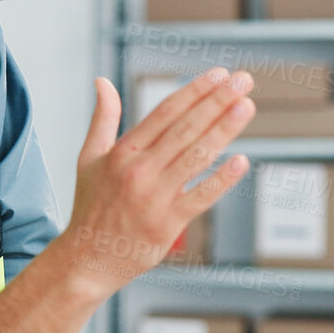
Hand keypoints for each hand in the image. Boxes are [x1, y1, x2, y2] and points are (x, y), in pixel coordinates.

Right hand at [56, 69, 254, 296]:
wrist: (87, 259)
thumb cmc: (91, 206)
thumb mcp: (88, 158)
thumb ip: (103, 118)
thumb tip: (102, 80)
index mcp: (123, 152)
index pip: (166, 112)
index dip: (195, 90)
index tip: (219, 74)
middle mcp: (139, 170)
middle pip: (186, 128)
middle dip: (217, 101)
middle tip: (243, 81)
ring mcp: (154, 197)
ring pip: (196, 156)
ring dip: (225, 129)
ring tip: (246, 107)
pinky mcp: (167, 224)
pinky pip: (200, 198)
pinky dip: (221, 180)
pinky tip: (242, 161)